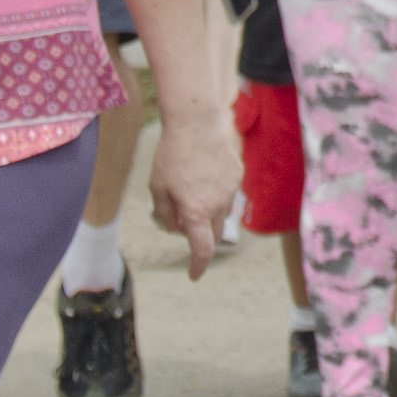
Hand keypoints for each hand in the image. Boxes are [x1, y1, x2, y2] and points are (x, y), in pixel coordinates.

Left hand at [150, 113, 234, 279]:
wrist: (197, 122)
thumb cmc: (172, 154)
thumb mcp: (158, 187)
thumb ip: (165, 214)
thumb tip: (174, 228)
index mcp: (196, 212)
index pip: (202, 250)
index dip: (198, 265)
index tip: (194, 274)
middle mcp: (218, 205)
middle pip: (214, 233)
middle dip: (201, 234)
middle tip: (183, 219)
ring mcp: (231, 190)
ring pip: (222, 213)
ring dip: (210, 212)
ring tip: (192, 188)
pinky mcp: (238, 175)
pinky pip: (229, 193)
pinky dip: (217, 193)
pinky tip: (205, 173)